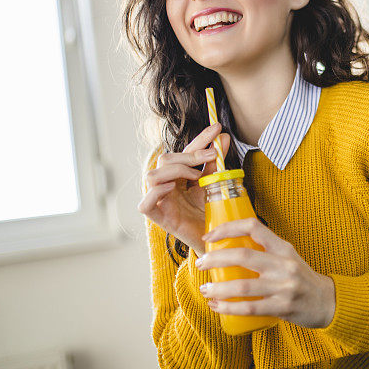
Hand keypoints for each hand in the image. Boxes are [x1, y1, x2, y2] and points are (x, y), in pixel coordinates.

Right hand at [138, 123, 230, 256]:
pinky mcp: (157, 219)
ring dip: (175, 170)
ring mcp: (160, 202)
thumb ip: (216, 163)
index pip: (185, 152)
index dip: (200, 139)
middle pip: (165, 159)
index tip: (217, 127)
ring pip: (151, 175)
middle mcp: (167, 186)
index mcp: (180, 176)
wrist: (215, 241)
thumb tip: (223, 137)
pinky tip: (174, 189)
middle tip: (212, 156)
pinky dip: (157, 192)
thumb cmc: (212, 213)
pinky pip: (145, 203)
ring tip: (195, 176)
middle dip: (189, 154)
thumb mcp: (215, 184)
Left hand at [196, 217, 336, 328]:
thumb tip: (227, 248)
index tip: (209, 237)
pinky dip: (229, 308)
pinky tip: (216, 306)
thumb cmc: (300, 278)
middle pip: (243, 255)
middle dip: (215, 259)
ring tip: (205, 289)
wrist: (327, 301)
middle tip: (200, 263)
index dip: (227, 228)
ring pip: (243, 286)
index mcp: (283, 247)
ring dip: (218, 288)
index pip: (253, 226)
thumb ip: (264, 251)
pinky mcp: (283, 307)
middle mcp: (284, 264)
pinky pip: (250, 308)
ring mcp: (284, 286)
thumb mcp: (287, 257)